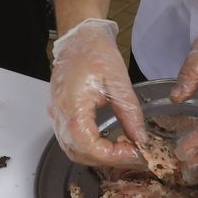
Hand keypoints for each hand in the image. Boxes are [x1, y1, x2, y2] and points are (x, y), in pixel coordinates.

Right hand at [48, 18, 147, 167]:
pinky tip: (110, 142)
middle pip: (79, 153)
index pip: (88, 146)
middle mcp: (60, 114)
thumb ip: (130, 113)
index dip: (113, 156)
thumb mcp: (119, 80)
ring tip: (124, 149)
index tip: (135, 153)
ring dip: (99, 156)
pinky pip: (72, 141)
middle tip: (133, 154)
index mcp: (72, 105)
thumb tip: (140, 139)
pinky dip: (91, 148)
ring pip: (74, 151)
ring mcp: (57, 115)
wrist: (80, 37)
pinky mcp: (61, 114)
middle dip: (108, 159)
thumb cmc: (95, 52)